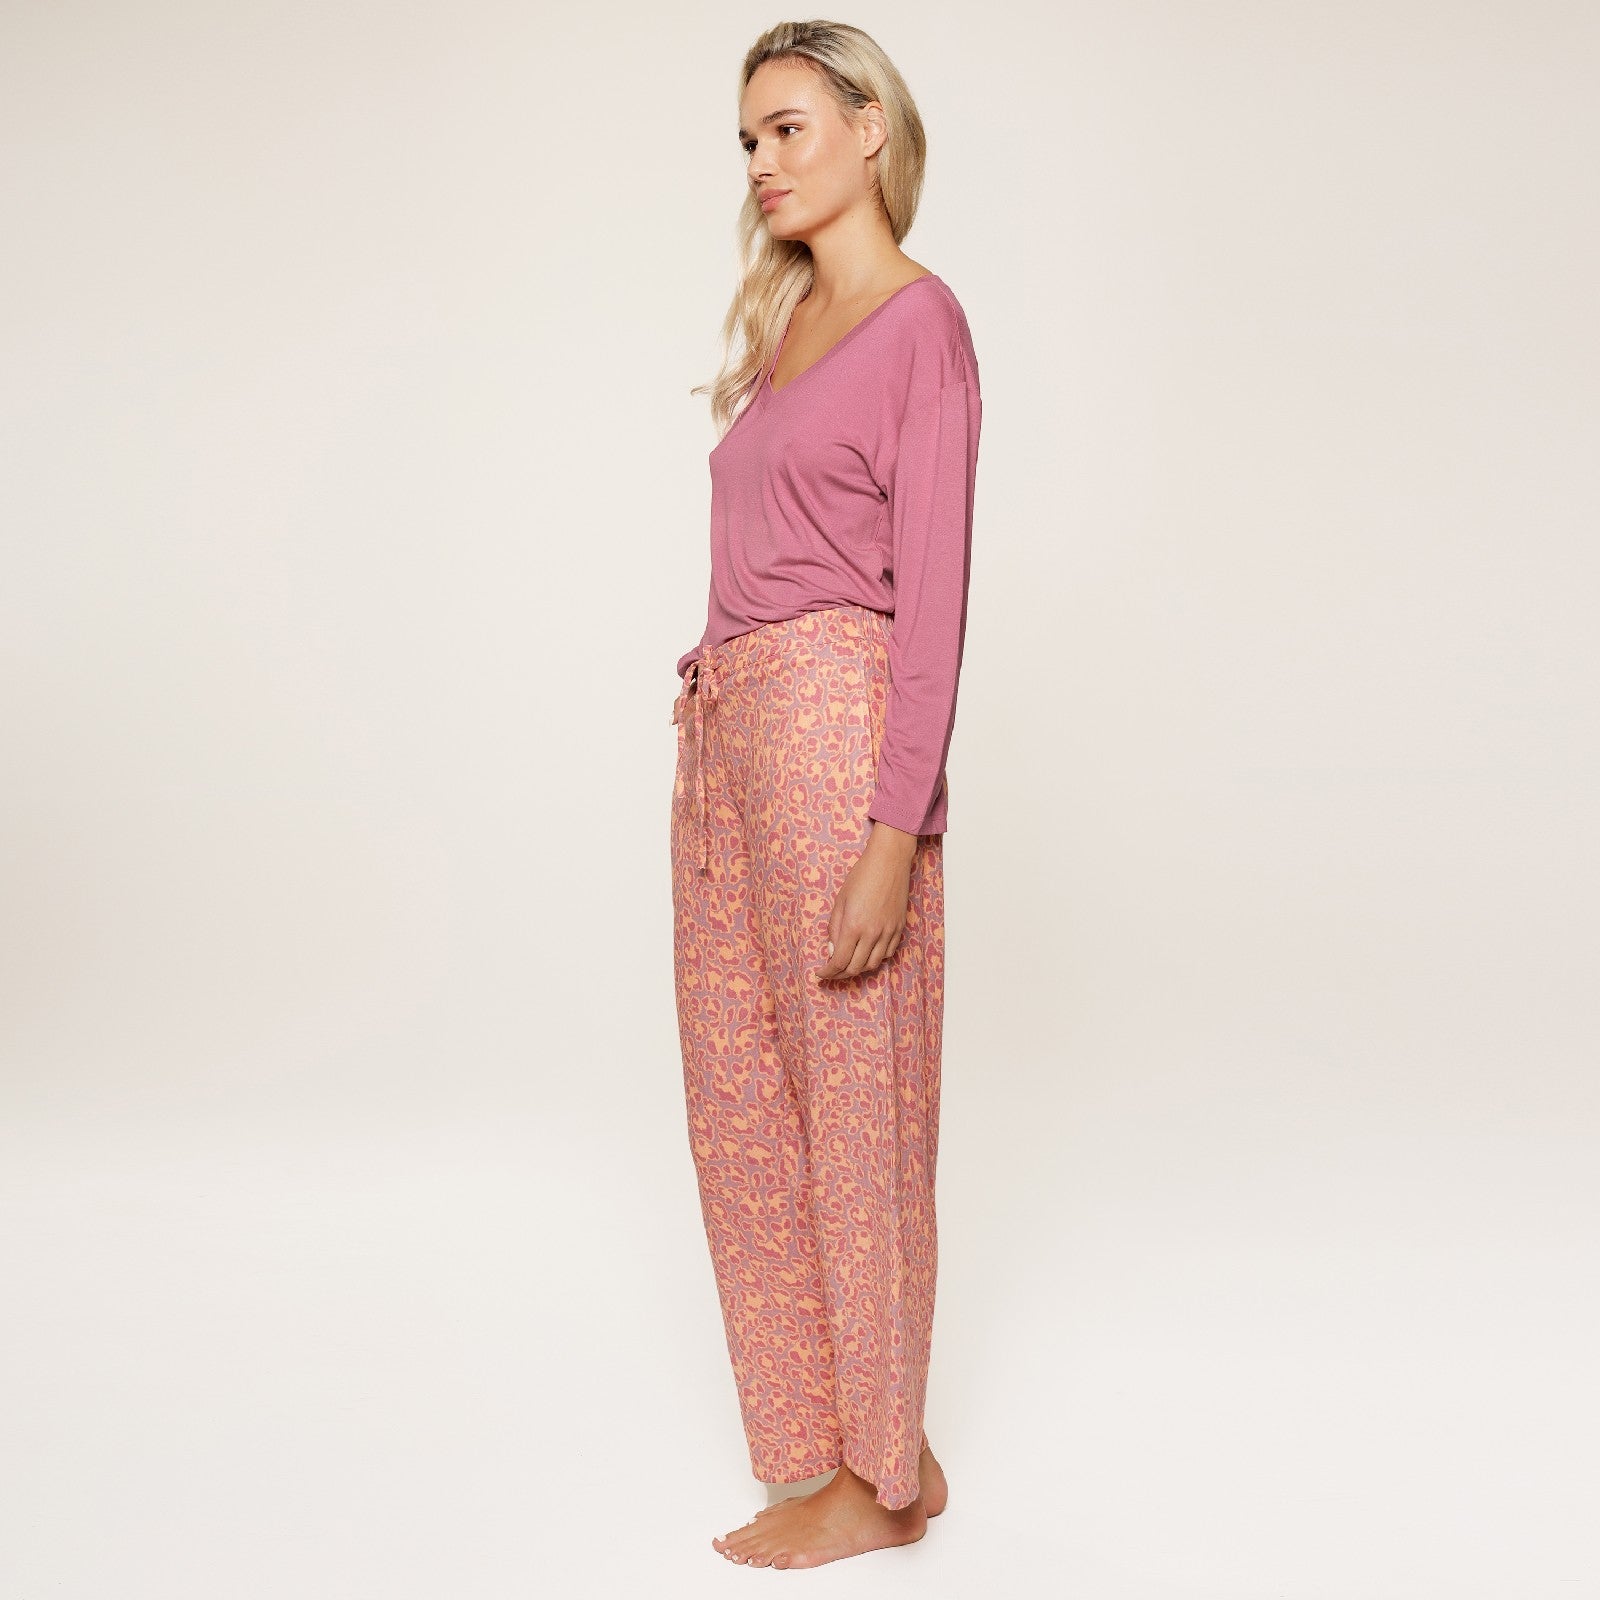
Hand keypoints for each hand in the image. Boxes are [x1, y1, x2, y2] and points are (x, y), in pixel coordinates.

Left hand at [813, 822, 920, 981]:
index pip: (839, 961)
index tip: (821, 973)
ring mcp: (888, 932)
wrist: (889, 862)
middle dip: (840, 974)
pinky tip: (868, 953)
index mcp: (853, 926)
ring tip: (849, 965)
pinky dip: (876, 958)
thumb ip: (835, 928)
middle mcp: (872, 933)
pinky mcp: (899, 928)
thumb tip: (832, 949)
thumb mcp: (840, 901)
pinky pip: (888, 953)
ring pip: (873, 964)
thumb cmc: (861, 876)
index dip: (828, 972)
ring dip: (859, 969)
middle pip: (855, 968)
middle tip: (832, 972)